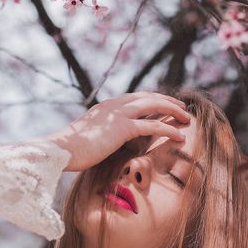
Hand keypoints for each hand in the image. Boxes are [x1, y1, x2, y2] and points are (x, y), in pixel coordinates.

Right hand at [43, 91, 190, 171]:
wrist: (61, 150)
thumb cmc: (70, 150)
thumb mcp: (87, 137)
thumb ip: (99, 134)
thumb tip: (104, 142)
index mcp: (105, 106)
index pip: (134, 97)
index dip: (152, 99)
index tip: (164, 103)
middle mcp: (113, 105)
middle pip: (148, 97)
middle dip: (167, 101)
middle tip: (182, 107)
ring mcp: (118, 114)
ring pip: (154, 106)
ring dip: (173, 111)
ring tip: (187, 118)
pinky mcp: (122, 128)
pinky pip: (152, 126)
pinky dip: (168, 129)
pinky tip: (180, 135)